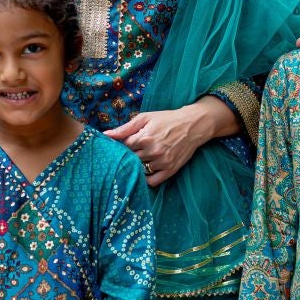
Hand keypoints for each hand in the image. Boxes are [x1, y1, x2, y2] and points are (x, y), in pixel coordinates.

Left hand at [107, 102, 222, 187]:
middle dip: (130, 156)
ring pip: (140, 170)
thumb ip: (125, 128)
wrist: (193, 125)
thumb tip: (106, 134)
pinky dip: (147, 178)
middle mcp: (152, 152)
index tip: (125, 144)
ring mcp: (162, 162)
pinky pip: (152, 181)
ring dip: (139, 165)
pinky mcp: (170, 170)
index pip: (123, 148)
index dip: (122, 146)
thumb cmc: (167, 119)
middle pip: (130, 160)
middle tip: (133, 151)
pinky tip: (147, 170)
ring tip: (143, 157)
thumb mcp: (145, 118)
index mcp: (144, 138)